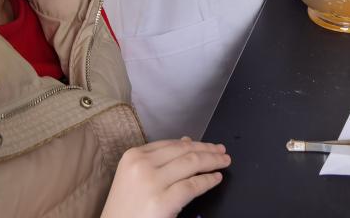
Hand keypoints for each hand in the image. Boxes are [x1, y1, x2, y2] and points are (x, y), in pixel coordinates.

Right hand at [101, 138, 229, 217]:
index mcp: (133, 156)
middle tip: (221, 151)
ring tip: (224, 162)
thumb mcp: (135, 177)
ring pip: (192, 163)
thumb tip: (187, 141)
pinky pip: (192, 185)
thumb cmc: (125, 208)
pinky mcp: (162, 202)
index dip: (194, 143)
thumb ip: (159, 159)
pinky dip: (208, 180)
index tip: (207, 145)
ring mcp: (151, 183)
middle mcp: (141, 165)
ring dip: (212, 160)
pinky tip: (216, 178)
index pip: (171, 144)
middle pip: (184, 151)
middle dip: (207, 149)